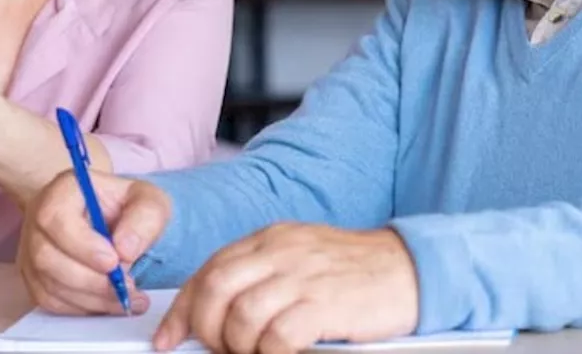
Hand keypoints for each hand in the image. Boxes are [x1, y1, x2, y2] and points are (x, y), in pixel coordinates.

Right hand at [19, 170, 171, 315]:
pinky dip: (82, 307)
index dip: (82, 245)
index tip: (113, 261)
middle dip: (89, 280)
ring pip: (48, 284)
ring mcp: (32, 249)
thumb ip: (144, 219)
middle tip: (126, 286)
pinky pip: (50, 301)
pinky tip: (108, 303)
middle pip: (46, 257)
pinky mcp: (36, 276)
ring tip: (126, 298)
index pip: (55, 218)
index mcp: (63, 190)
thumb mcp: (149, 201)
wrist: (112, 218)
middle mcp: (39, 218)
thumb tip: (125, 250)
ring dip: (90, 298)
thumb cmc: (127, 206)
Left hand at [153, 224, 418, 353]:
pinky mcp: (326, 304)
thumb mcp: (300, 259)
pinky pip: (279, 336)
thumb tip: (215, 310)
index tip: (170, 337)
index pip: (209, 270)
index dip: (184, 308)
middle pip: (216, 289)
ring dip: (239, 346)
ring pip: (241, 316)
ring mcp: (303, 276)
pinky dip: (271, 353)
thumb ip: (260, 276)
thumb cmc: (354, 270)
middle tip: (220, 349)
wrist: (411, 267)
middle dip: (205, 328)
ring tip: (256, 353)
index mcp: (270, 239)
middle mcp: (281, 252)